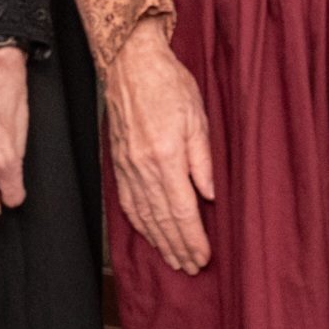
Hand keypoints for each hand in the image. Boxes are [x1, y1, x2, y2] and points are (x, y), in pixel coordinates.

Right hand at [105, 18, 214, 272]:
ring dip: (158, 240)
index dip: (193, 238)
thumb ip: (203, 159)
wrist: (130, 61)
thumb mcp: (197, 116)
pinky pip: (126, 200)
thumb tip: (210, 195)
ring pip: (142, 214)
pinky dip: (138, 222)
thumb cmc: (168, 83)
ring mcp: (126, 165)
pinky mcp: (117, 161)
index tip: (204, 256)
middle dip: (177, 246)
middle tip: (191, 267)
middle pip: (161, 218)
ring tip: (173, 259)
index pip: (181, 209)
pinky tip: (147, 232)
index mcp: (165, 155)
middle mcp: (142, 165)